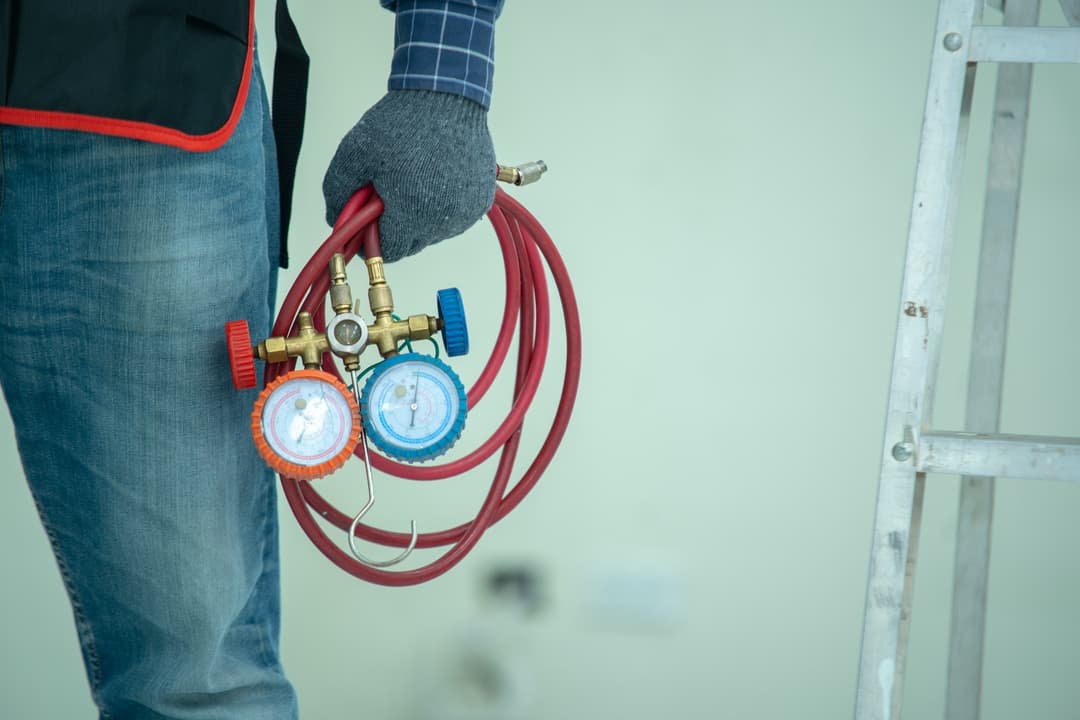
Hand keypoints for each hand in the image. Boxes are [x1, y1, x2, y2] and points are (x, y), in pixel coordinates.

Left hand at [322, 90, 495, 261]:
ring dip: (419, 216)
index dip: (372, 236)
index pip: (388, 251)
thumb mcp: (354, 154)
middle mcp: (444, 220)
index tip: (368, 217)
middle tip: (388, 192)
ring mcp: (466, 212)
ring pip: (433, 231)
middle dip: (395, 225)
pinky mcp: (481, 201)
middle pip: (411, 243)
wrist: (447, 97)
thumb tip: (335, 220)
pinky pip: (455, 216)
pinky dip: (442, 205)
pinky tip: (435, 178)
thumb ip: (337, 193)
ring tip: (413, 179)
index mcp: (412, 215)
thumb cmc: (403, 123)